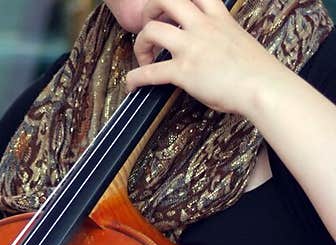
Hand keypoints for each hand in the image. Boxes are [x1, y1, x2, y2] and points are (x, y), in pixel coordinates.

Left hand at [126, 0, 282, 117]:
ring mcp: (191, 46)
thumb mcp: (239, 39)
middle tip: (149, 23)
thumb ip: (221, 36)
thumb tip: (211, 48)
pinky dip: (135, 77)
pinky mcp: (184, 70)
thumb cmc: (256, 70)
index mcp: (218, 15)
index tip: (169, 7)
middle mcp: (202, 25)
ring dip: (140, 42)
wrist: (263, 86)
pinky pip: (149, 71)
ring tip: (143, 57)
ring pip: (152, 29)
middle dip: (150, 8)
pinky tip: (132, 83)